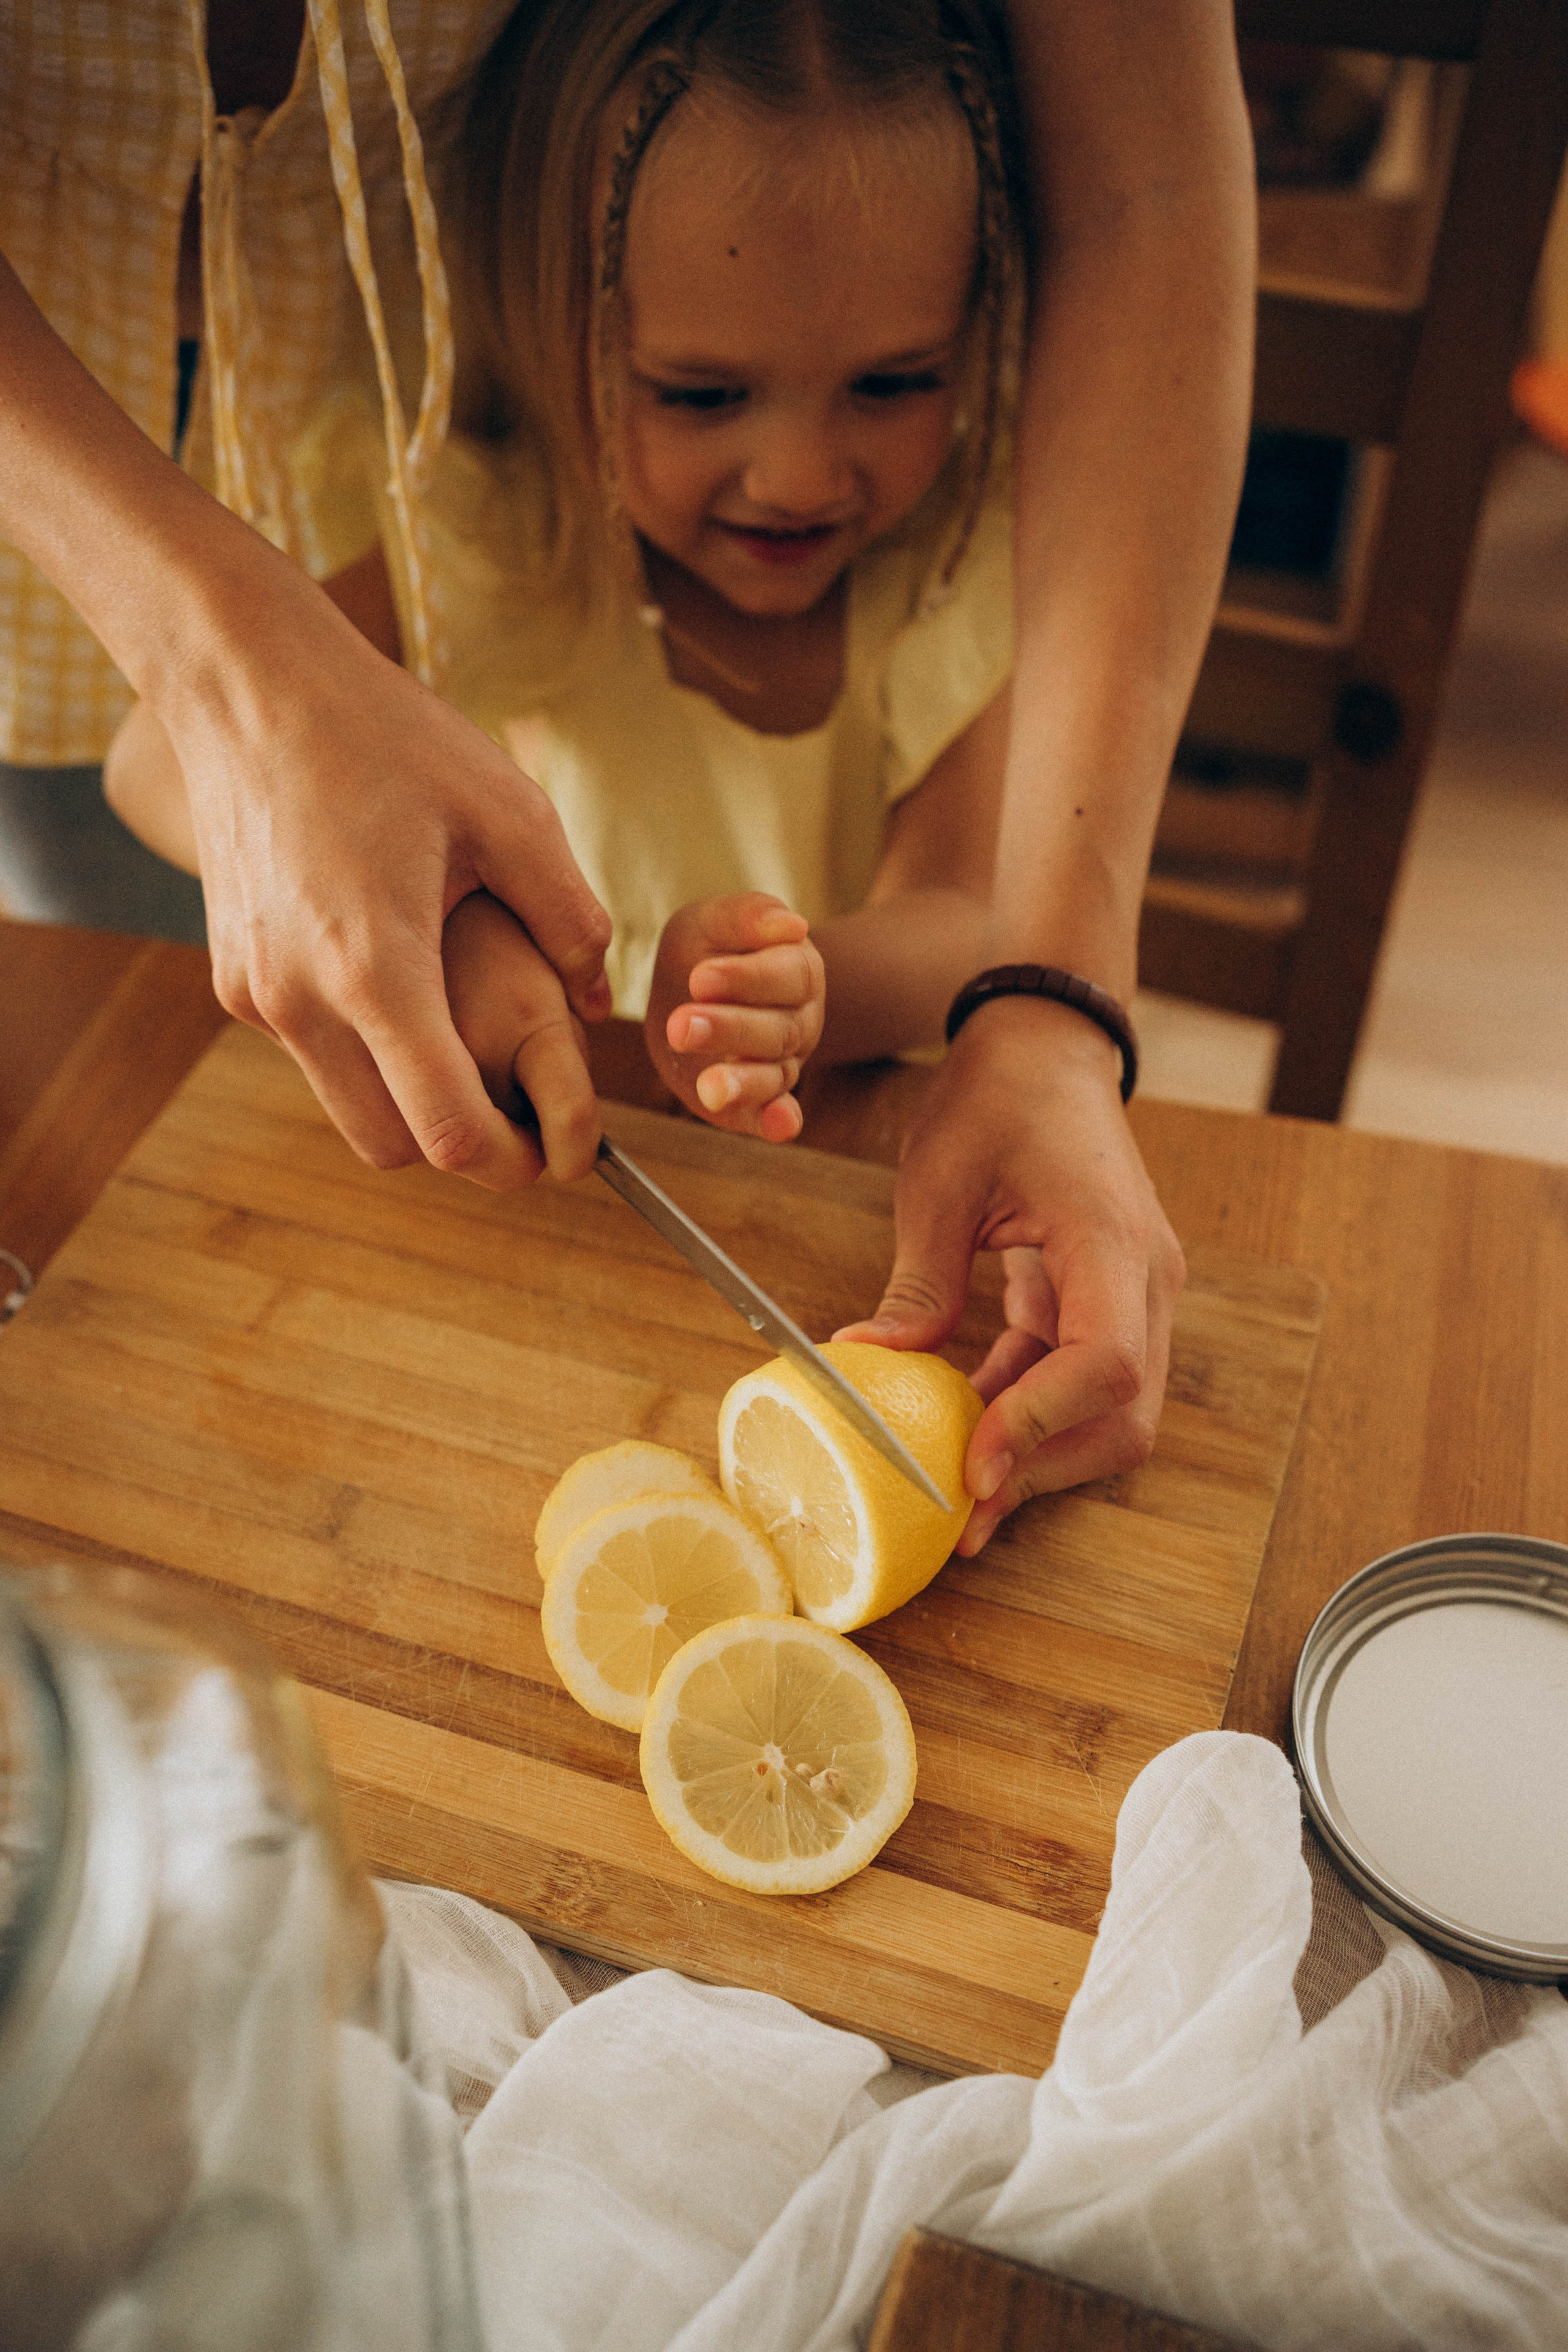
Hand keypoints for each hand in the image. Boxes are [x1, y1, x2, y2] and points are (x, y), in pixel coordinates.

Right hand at [166, 580, 612, 1190]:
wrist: (249, 684)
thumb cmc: (387, 736)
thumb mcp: (510, 813)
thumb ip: (571, 918)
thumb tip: (600, 1001)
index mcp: (378, 969)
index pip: (446, 1132)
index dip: (509, 1162)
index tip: (550, 1151)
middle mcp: (302, 999)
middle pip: (394, 1146)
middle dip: (462, 1145)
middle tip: (518, 1108)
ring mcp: (256, 994)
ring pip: (349, 1107)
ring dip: (409, 1100)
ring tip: (467, 1041)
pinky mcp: (233, 979)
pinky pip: (312, 1053)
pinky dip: (363, 1050)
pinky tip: (400, 980)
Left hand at [645, 894, 824, 1142]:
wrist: (696, 986)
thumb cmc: (709, 948)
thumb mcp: (715, 920)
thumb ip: (746, 917)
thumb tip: (793, 926)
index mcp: (796, 970)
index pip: (786, 975)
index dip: (746, 979)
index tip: (700, 977)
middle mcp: (799, 1021)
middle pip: (777, 1028)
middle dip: (729, 1029)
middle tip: (682, 1025)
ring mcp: (784, 1063)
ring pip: (774, 1075)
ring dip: (744, 1082)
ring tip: (710, 1087)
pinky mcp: (759, 1099)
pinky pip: (773, 1114)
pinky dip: (777, 1122)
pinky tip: (776, 1128)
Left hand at [834, 995, 1184, 1548]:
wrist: (1047, 1044)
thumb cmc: (999, 1093)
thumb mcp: (939, 1181)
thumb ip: (918, 1282)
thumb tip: (868, 1364)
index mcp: (1111, 1239)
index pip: (1105, 1361)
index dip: (1040, 1425)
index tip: (972, 1465)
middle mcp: (1144, 1278)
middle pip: (1125, 1414)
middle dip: (1045, 1471)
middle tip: (962, 1517)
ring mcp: (1134, 1294)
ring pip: (1109, 1412)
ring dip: (1036, 1456)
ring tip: (956, 1495)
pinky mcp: (1107, 1301)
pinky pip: (1076, 1380)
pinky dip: (1024, 1414)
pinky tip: (963, 1433)